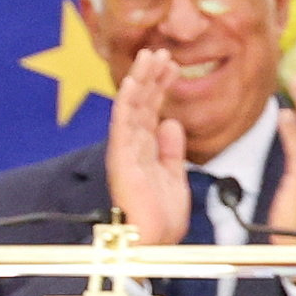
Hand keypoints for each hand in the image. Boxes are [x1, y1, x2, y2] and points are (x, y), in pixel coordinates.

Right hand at [99, 45, 189, 230]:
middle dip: (151, 76)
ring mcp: (125, 151)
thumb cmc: (161, 218)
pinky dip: (127, 101)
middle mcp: (132, 147)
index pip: (151, 111)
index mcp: (144, 151)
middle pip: (141, 103)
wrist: (153, 244)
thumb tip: (172, 123)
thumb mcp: (174, 177)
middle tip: (161, 52)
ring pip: (131, 107)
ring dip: (141, 79)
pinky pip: (123, 124)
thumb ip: (172, 150)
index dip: (161, 87)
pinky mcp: (121, 158)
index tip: (171, 65)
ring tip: (151, 55)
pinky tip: (133, 81)